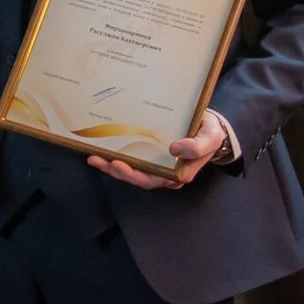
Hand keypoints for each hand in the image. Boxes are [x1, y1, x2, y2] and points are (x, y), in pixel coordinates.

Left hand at [92, 108, 229, 189]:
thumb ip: (198, 147)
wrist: (209, 124)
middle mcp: (165, 172)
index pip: (153, 179)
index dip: (134, 175)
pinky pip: (132, 158)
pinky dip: (116, 156)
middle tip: (100, 160)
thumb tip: (175, 149)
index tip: (118, 163)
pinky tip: (101, 150)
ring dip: (111, 165)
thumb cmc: (210, 133)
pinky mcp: (150, 153)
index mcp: (178, 173)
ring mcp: (157, 163)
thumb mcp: (210, 139)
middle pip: (138, 177)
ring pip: (132, 169)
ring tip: (94, 157)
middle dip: (117, 171)